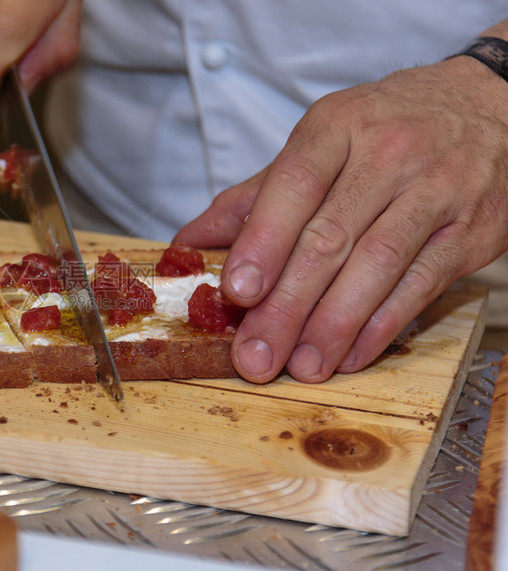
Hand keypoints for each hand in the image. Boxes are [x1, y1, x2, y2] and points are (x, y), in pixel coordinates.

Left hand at [175, 55, 507, 383]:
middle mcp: (388, 155)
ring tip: (299, 366)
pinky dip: (381, 327)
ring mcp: (436, 192)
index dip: (262, 242)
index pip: (294, 186)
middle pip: (330, 238)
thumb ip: (254, 197)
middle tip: (255, 355)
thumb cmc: (384, 130)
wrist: (489, 106)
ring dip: (333, 326)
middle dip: (287, 306)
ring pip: (377, 267)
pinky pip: (421, 286)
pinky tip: (350, 356)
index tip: (235, 292)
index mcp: (336, 128)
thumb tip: (188, 243)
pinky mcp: (471, 230)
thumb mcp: (318, 144)